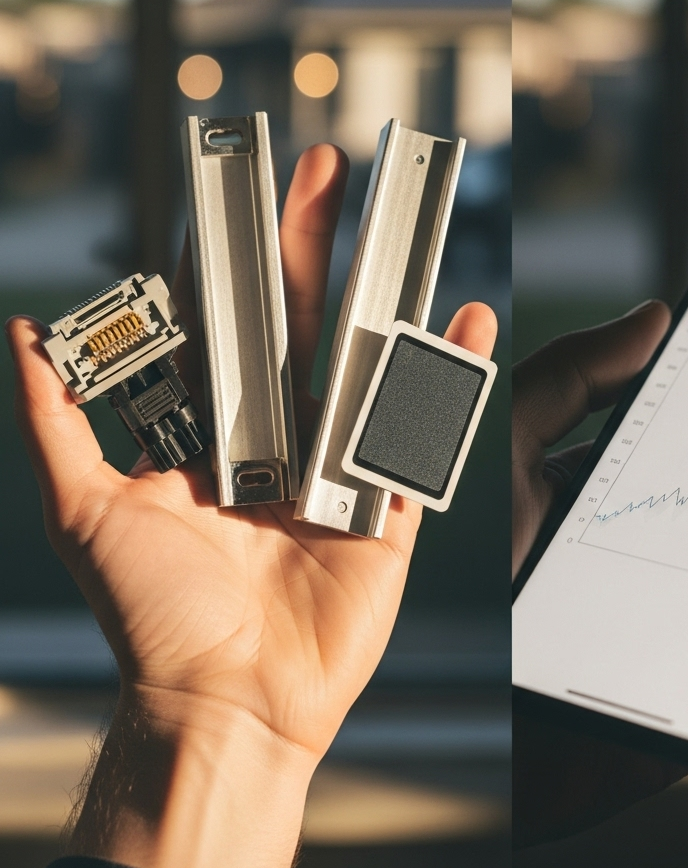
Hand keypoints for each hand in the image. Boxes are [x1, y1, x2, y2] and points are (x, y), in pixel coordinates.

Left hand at [6, 144, 497, 867]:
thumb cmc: (155, 615)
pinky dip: (450, 377)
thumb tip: (19, 335)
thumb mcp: (86, 507)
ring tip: (403, 222)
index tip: (240, 188)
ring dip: (388, 288)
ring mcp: (336, 462)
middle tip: (327, 168)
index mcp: (214, 426)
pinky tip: (463, 324)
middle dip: (311, 238)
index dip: (231, 251)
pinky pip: (425, 432)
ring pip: (367, 359)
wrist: (229, 699)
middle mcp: (278, 433)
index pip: (225, 318)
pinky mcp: (388, 501)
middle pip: (299, 316)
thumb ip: (58, 419)